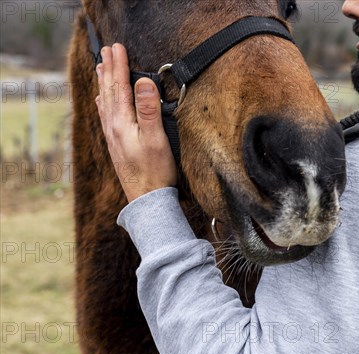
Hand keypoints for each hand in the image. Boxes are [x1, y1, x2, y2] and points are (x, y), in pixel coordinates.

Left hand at [95, 43, 176, 202]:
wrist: (147, 199)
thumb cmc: (155, 170)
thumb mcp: (156, 138)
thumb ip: (148, 109)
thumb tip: (143, 81)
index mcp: (121, 122)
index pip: (119, 87)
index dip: (119, 66)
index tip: (118, 46)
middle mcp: (112, 127)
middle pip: (108, 91)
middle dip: (108, 69)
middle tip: (106, 50)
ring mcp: (113, 136)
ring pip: (104, 102)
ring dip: (103, 83)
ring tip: (100, 67)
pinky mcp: (116, 145)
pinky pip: (105, 115)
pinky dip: (103, 101)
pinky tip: (102, 101)